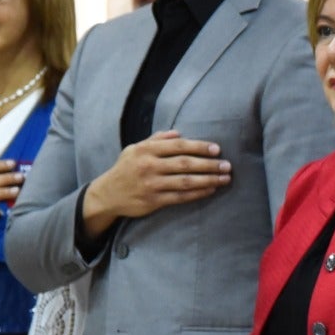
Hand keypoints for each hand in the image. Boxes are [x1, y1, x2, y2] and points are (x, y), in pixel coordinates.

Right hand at [84, 132, 229, 223]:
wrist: (107, 195)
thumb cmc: (125, 169)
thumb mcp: (135, 149)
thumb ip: (156, 140)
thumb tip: (178, 133)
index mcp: (146, 150)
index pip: (178, 146)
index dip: (199, 147)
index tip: (217, 149)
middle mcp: (149, 166)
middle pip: (185, 164)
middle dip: (209, 164)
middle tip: (227, 165)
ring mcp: (151, 185)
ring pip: (185, 182)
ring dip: (208, 180)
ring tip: (225, 178)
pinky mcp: (153, 201)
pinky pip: (180, 197)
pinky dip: (197, 193)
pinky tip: (210, 190)